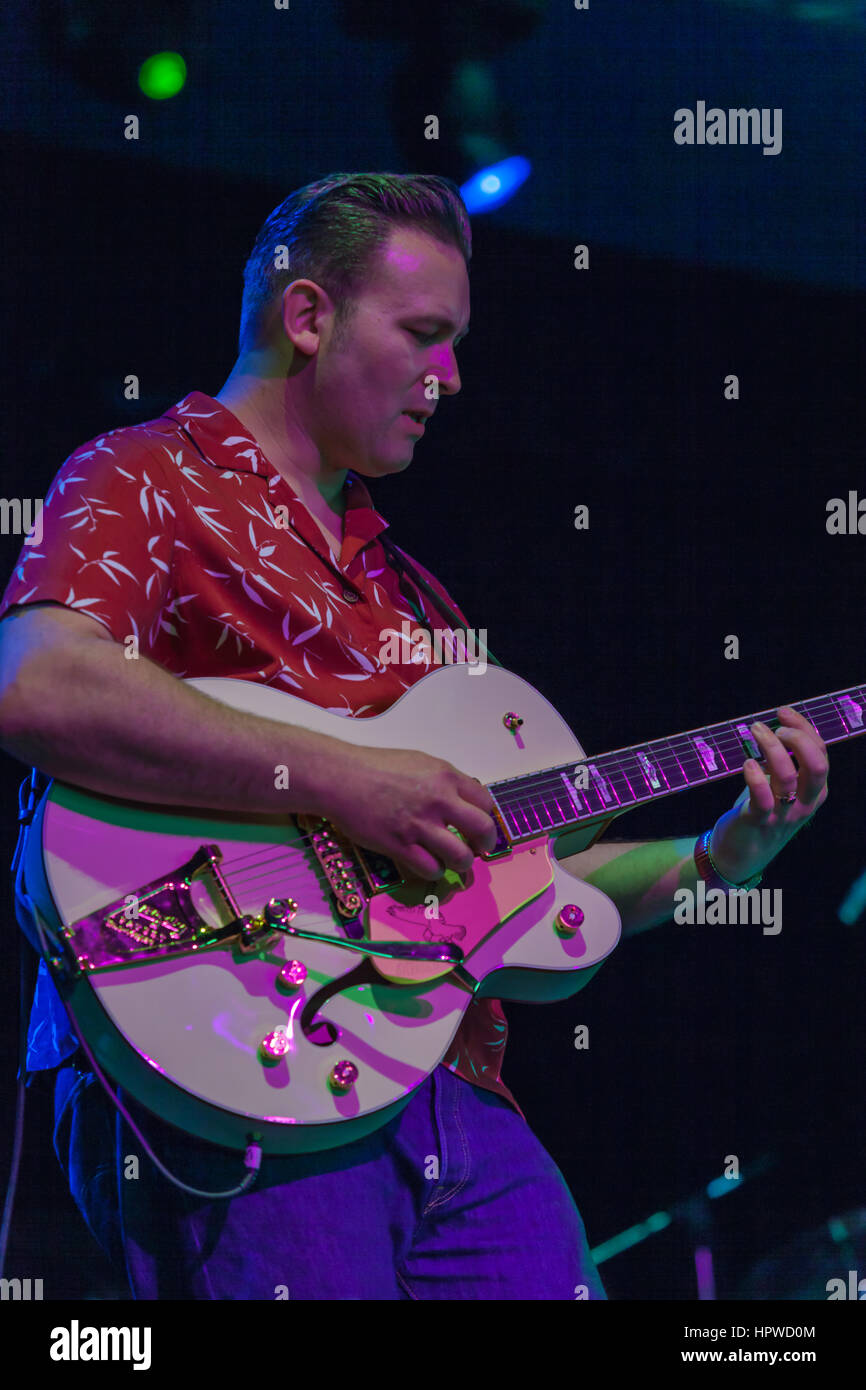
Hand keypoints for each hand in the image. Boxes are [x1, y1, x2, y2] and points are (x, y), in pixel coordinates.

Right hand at [318, 743, 498, 880]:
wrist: (339, 777)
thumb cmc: (375, 766)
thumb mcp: (418, 762)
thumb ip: (443, 781)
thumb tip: (461, 800)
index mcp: (445, 776)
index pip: (485, 803)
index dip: (486, 818)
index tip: (479, 827)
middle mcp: (438, 800)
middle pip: (482, 830)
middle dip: (485, 845)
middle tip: (478, 850)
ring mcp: (419, 824)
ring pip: (460, 857)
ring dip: (460, 863)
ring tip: (451, 860)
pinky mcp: (399, 845)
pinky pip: (431, 868)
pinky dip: (433, 869)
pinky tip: (425, 862)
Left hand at [709, 706, 828, 883]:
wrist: (740, 855)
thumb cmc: (761, 812)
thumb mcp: (780, 787)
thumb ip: (785, 762)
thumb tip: (777, 726)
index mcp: (815, 792)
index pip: (821, 754)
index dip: (804, 728)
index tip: (783, 712)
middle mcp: (804, 803)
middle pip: (817, 765)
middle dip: (798, 738)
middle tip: (773, 727)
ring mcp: (783, 814)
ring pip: (788, 777)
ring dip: (771, 748)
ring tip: (754, 731)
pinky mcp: (758, 822)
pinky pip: (762, 799)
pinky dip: (755, 777)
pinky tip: (747, 763)